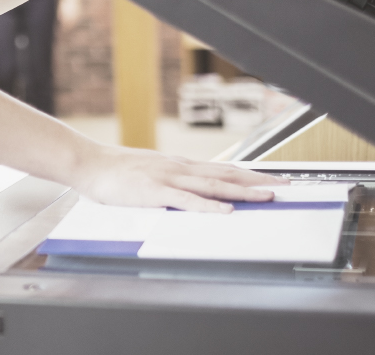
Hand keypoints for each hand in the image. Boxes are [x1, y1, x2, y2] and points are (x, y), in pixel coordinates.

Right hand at [72, 144, 282, 212]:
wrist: (89, 163)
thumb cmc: (115, 172)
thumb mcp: (150, 174)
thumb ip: (172, 183)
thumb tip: (192, 194)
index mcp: (179, 166)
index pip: (222, 169)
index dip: (250, 175)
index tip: (273, 179)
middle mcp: (180, 168)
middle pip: (227, 174)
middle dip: (258, 181)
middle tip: (286, 187)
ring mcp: (169, 178)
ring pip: (214, 185)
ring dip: (243, 192)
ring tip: (268, 197)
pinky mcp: (155, 191)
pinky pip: (187, 200)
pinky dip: (209, 206)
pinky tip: (226, 212)